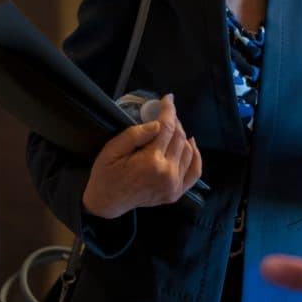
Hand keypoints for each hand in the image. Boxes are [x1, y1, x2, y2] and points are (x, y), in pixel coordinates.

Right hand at [82, 94, 201, 218]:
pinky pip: (194, 171)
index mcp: (151, 162)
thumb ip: (135, 134)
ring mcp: (174, 185)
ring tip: (172, 128)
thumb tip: (158, 124)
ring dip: (182, 136)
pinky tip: (190, 144)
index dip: (169, 111)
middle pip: (179, 138)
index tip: (168, 98)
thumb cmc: (106, 174)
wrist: (107, 202)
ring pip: (188, 151)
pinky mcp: (176, 193)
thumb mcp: (112, 149)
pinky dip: (195, 156)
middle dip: (174, 121)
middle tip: (166, 112)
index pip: (167, 128)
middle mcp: (167, 174)